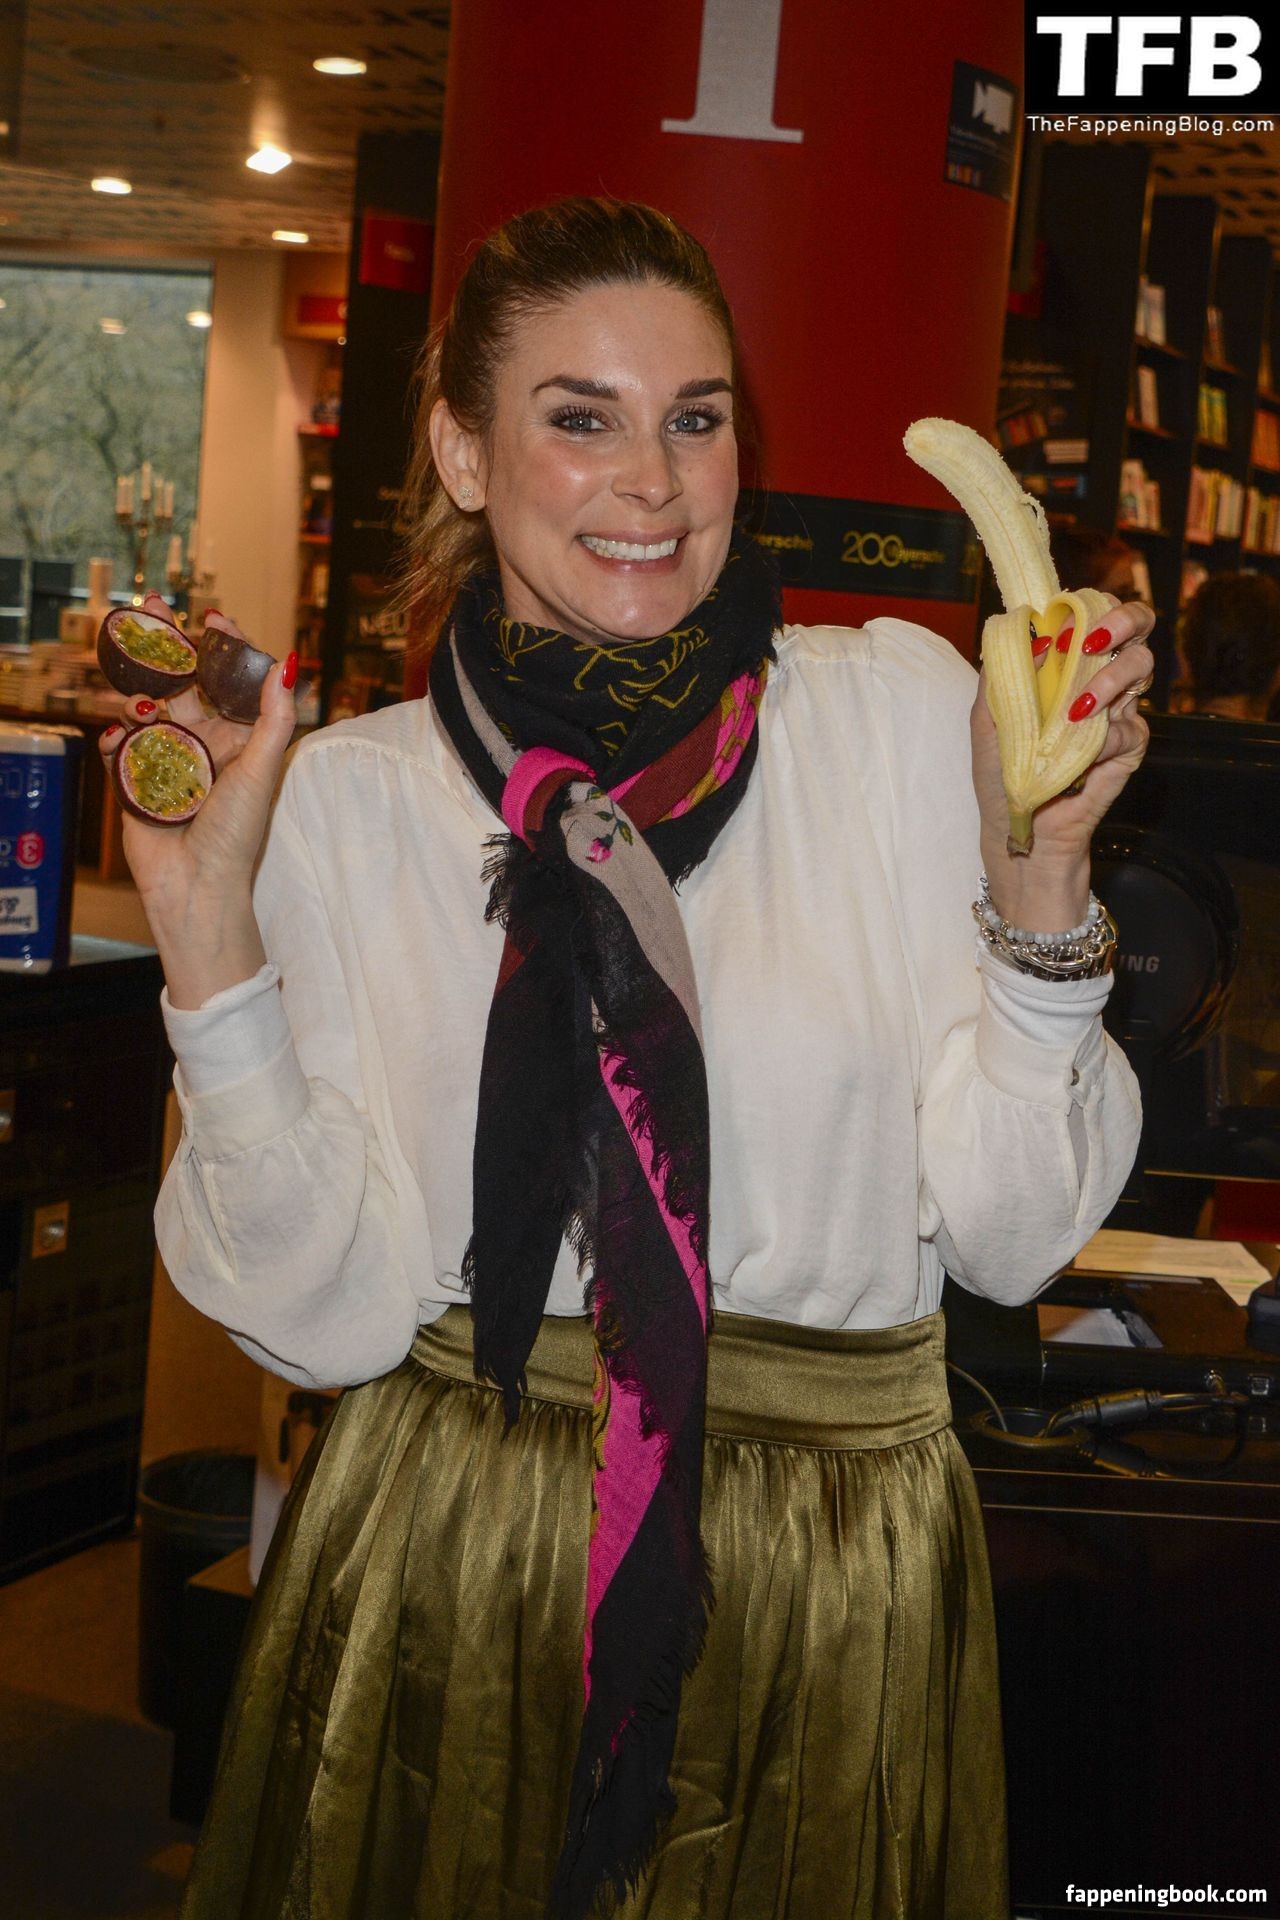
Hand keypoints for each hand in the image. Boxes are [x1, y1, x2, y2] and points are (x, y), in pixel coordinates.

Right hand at [98, 594, 298, 1001]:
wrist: (196, 886)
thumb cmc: (236, 834)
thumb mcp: (261, 769)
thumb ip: (274, 718)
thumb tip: (290, 663)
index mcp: (240, 738)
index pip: (231, 681)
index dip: (224, 647)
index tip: (212, 617)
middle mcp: (205, 743)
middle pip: (185, 683)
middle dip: (168, 647)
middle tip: (149, 607)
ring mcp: (169, 760)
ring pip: (148, 709)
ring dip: (139, 693)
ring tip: (137, 695)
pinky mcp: (137, 780)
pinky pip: (120, 748)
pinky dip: (116, 739)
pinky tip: (119, 737)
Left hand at [971, 593, 1155, 921]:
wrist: (1018, 835)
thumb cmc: (1001, 777)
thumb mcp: (987, 721)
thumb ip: (999, 676)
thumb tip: (1018, 631)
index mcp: (1065, 670)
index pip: (1093, 618)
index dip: (1091, 606)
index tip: (1065, 613)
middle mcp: (1098, 684)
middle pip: (1136, 629)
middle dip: (1124, 620)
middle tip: (1093, 639)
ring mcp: (1117, 714)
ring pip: (1141, 668)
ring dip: (1110, 678)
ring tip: (1076, 708)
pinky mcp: (1128, 750)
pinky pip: (1132, 728)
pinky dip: (1107, 738)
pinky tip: (1083, 756)